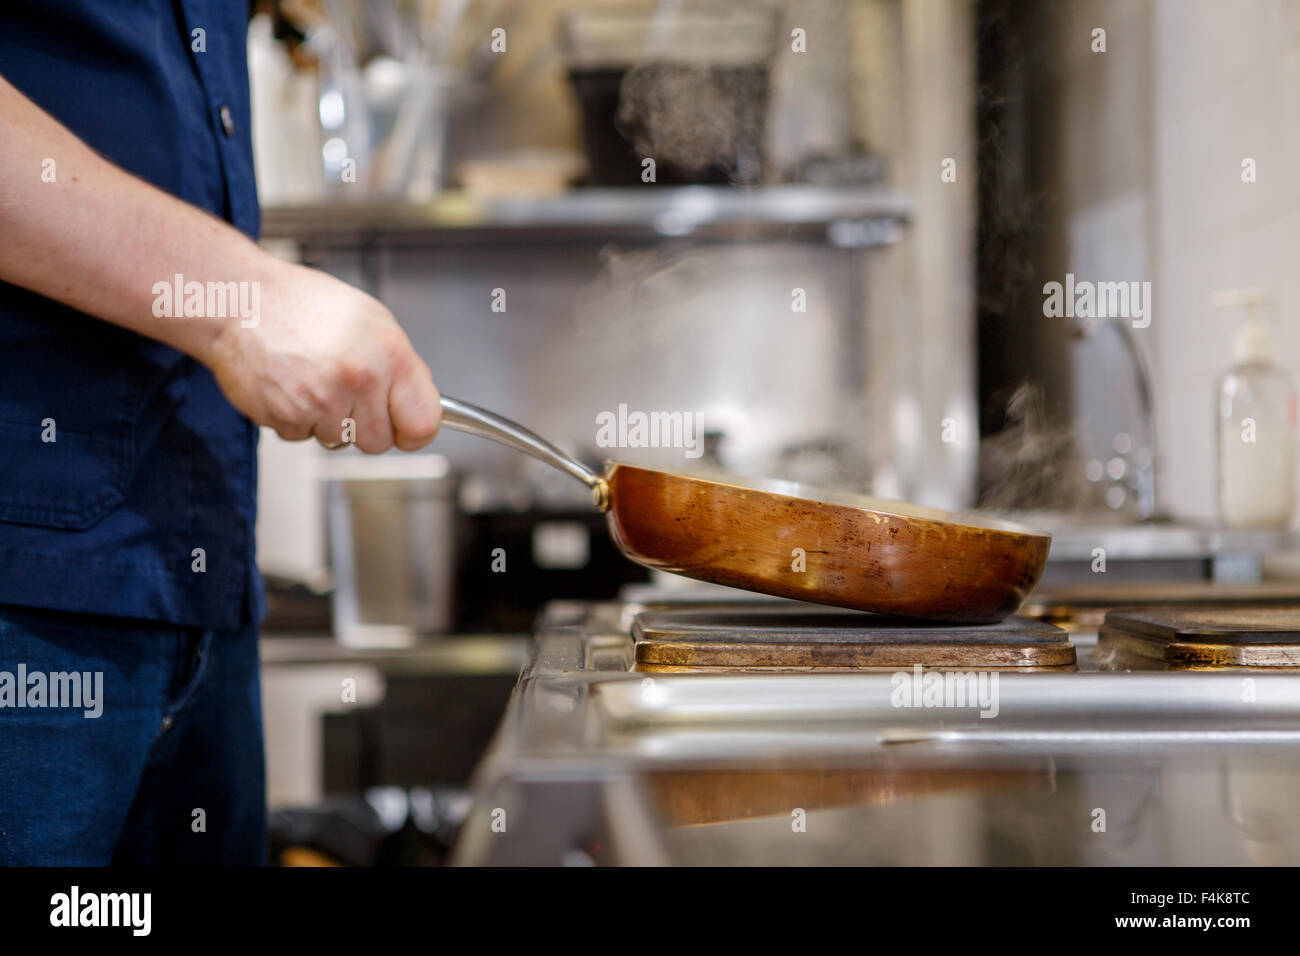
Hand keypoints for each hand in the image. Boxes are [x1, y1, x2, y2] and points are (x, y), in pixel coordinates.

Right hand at [203, 262, 440, 452]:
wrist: (242, 300)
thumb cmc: (304, 305)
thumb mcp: (373, 321)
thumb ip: (400, 367)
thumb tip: (416, 403)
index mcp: (390, 355)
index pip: (423, 424)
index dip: (415, 432)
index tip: (407, 429)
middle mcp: (359, 380)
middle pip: (379, 442)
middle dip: (365, 424)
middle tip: (347, 392)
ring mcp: (322, 402)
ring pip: (339, 441)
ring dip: (328, 420)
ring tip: (314, 379)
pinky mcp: (286, 417)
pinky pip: (303, 436)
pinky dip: (297, 417)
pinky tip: (291, 384)